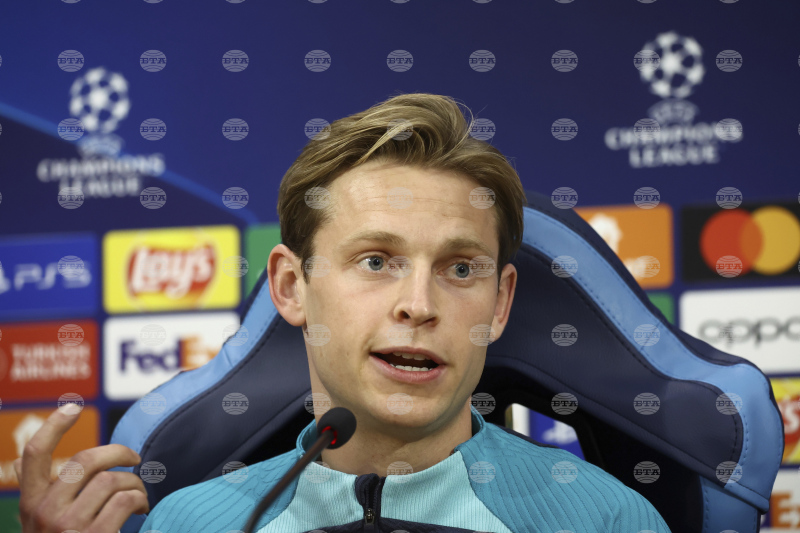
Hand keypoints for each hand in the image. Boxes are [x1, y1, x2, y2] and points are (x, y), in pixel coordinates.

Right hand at [14, 403, 149, 532]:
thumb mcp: (45, 525)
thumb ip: (50, 496)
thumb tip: (46, 463)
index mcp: (31, 506)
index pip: (33, 455)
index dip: (53, 427)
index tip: (73, 407)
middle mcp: (44, 513)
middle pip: (85, 460)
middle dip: (118, 453)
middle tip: (135, 459)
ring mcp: (68, 526)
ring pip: (112, 480)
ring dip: (135, 484)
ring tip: (140, 497)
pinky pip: (126, 501)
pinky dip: (141, 501)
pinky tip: (143, 510)